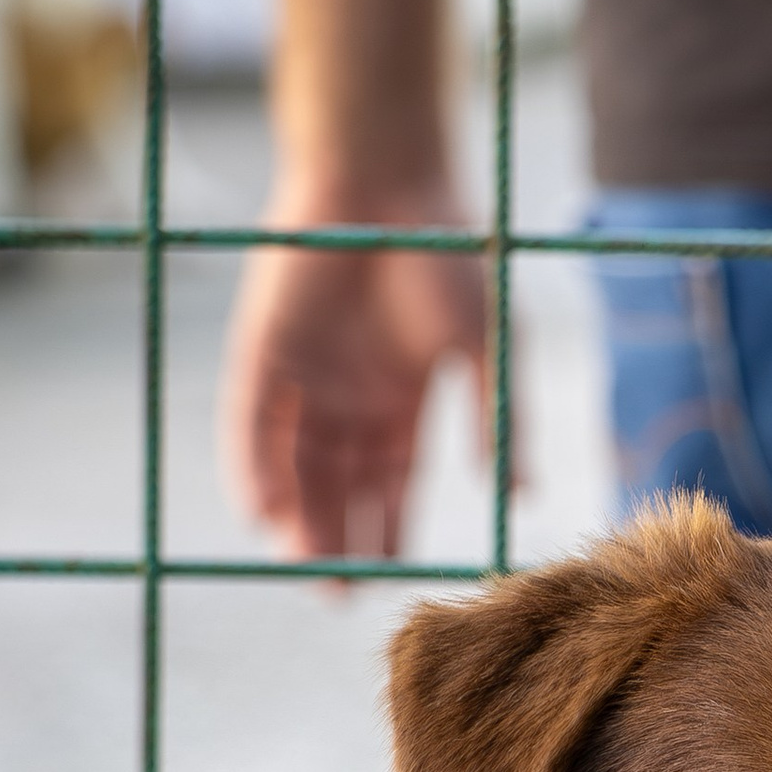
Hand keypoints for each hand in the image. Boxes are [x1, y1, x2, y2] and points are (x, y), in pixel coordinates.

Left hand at [220, 191, 494, 563]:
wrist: (385, 176)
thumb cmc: (446, 253)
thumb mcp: (486, 347)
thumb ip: (498, 419)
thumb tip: (521, 494)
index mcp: (400, 400)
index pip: (389, 482)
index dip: (387, 529)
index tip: (389, 579)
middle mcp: (348, 396)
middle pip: (338, 485)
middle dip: (339, 538)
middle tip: (340, 595)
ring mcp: (302, 376)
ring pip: (293, 464)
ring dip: (297, 516)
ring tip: (306, 568)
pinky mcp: (262, 351)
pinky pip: (250, 423)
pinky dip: (254, 468)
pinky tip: (262, 513)